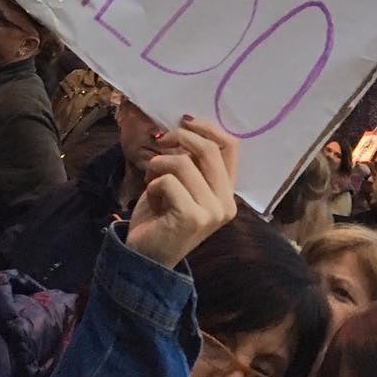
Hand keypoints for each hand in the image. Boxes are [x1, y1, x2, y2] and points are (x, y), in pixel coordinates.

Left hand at [125, 116, 237, 268]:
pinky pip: (169, 181)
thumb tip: (186, 124)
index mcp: (227, 192)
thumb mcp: (181, 182)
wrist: (145, 255)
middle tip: (160, 141)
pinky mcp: (193, 218)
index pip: (231, 147)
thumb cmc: (161, 214)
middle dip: (179, 137)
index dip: (207, 127)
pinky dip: (154, 183)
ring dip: (159, 164)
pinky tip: (154, 199)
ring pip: (184, 164)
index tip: (184, 120)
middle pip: (209, 150)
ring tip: (152, 179)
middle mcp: (226, 204)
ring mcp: (213, 212)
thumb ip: (192, 161)